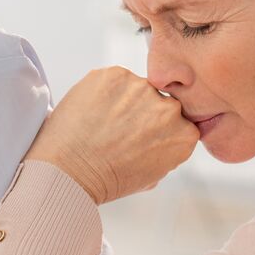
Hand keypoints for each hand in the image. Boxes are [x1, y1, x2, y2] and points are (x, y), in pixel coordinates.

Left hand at [25, 66, 199, 204]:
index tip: (140, 136)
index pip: (178, 121)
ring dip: (121, 100)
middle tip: (117, 129)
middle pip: (158, 101)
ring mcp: (141, 88)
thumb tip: (157, 136)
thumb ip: (164, 150)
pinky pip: (113, 79)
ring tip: (100, 122)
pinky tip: (91, 112)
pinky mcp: (115, 74)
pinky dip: (102, 91)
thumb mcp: (150, 176)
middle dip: (141, 112)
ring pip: (135, 88)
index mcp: (184, 135)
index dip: (157, 128)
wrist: (70, 171)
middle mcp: (169, 108)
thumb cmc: (107, 179)